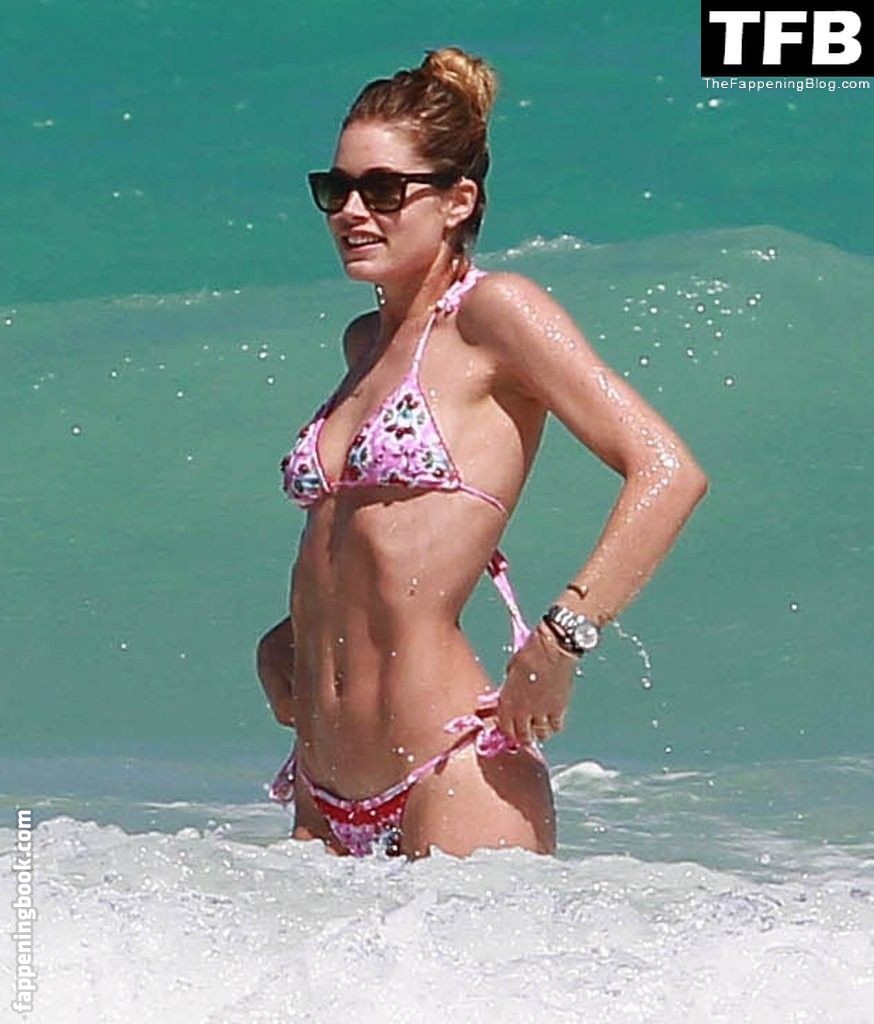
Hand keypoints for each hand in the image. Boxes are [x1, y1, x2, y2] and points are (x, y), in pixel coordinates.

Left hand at [495, 621, 578, 744]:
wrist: (551, 650)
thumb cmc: (528, 655)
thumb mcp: (511, 672)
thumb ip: (510, 689)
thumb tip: (511, 695)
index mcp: (507, 703)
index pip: (505, 728)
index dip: (508, 731)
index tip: (510, 729)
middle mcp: (522, 712)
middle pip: (523, 736)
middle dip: (524, 736)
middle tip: (526, 733)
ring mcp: (541, 713)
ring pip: (541, 735)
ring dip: (539, 732)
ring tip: (540, 727)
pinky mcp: (558, 710)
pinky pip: (556, 727)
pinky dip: (554, 725)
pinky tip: (553, 719)